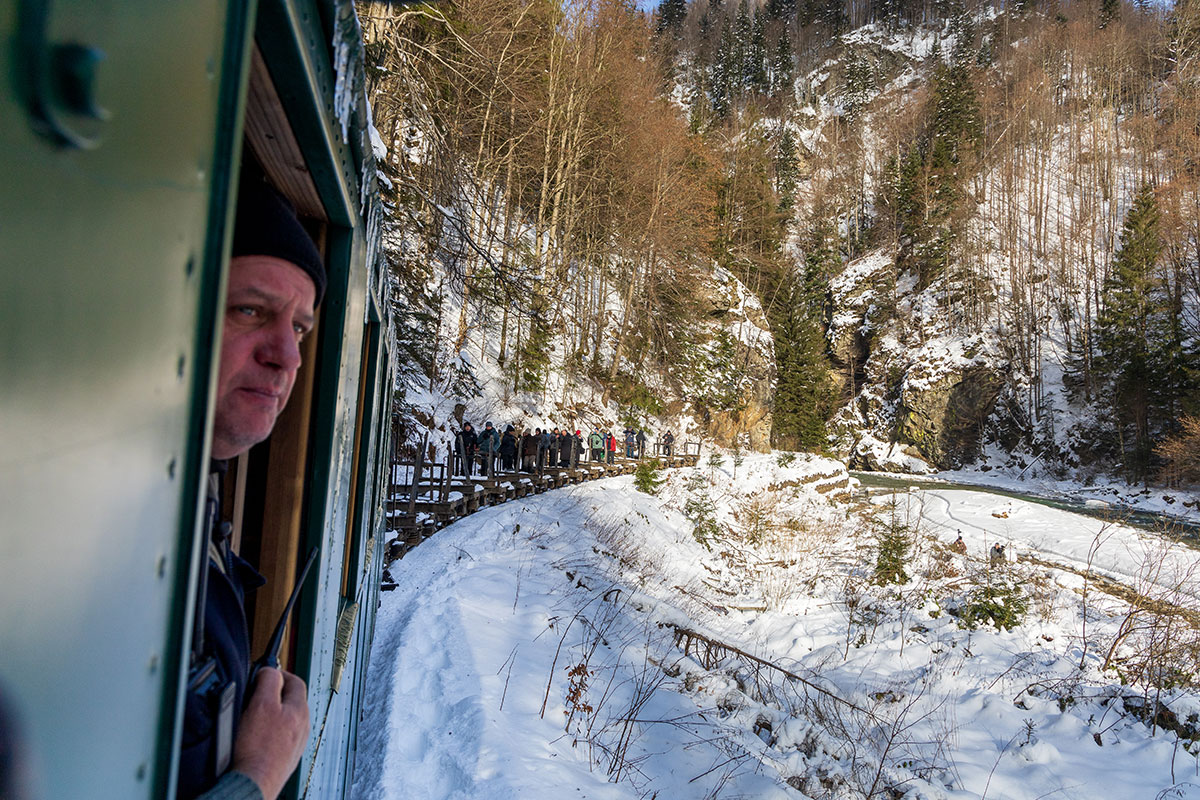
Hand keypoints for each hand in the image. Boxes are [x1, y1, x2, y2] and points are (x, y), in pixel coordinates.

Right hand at [230, 667, 309, 798]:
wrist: (253, 783)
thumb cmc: (256, 749)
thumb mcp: (261, 704)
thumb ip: (269, 682)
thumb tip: (270, 670)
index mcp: (300, 711)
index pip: (295, 682)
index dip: (279, 674)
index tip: (265, 675)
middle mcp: (302, 727)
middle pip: (292, 700)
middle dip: (275, 694)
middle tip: (257, 694)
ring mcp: (295, 743)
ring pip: (286, 719)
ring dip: (273, 713)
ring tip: (254, 717)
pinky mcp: (286, 757)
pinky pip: (280, 737)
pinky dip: (270, 732)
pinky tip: (256, 737)